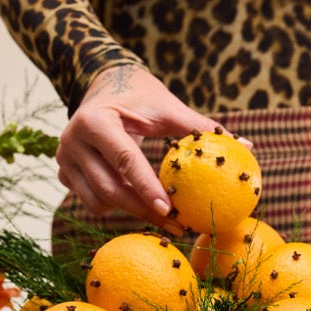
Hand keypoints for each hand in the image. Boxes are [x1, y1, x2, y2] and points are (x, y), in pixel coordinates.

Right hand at [56, 65, 220, 229]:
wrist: (104, 85)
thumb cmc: (141, 96)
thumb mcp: (168, 107)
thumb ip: (201, 127)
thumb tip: (247, 146)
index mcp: (95, 121)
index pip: (125, 161)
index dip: (147, 188)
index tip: (171, 210)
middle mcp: (72, 141)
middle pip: (110, 189)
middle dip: (143, 210)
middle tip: (175, 225)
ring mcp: (63, 160)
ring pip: (98, 202)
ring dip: (129, 210)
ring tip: (159, 211)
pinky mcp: (63, 173)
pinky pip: (92, 201)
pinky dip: (115, 205)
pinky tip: (137, 201)